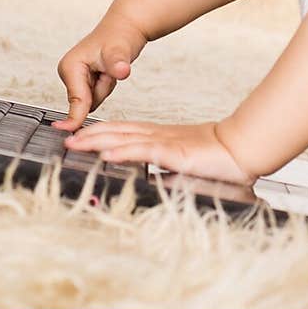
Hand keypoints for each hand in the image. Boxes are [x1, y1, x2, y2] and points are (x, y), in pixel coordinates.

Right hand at [53, 8, 148, 130]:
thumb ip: (117, 64)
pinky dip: (105, 88)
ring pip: (92, 102)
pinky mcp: (83, 81)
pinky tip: (108, 74)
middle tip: (109, 73)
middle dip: (101, 92)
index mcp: (69, 67)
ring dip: (104, 90)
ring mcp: (75, 78)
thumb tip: (121, 71)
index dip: (78, 117)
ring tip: (109, 72)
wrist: (126, 28)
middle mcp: (68, 72)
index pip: (76, 101)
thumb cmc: (120, 35)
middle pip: (85, 103)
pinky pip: (97, 97)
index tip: (72, 131)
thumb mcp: (119, 51)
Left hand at [62, 118, 256, 186]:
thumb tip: (152, 177)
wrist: (242, 148)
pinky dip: (123, 151)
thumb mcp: (185, 162)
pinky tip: (107, 154)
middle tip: (65, 138)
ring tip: (75, 144)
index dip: (98, 132)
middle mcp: (157, 135)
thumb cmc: (218, 157)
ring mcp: (164, 142)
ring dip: (97, 141)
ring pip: (123, 138)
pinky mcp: (173, 153)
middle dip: (89, 135)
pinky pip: (143, 151)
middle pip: (116, 131)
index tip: (78, 135)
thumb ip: (167, 166)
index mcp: (159, 136)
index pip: (122, 130)